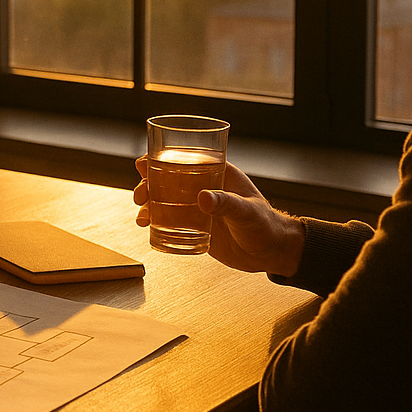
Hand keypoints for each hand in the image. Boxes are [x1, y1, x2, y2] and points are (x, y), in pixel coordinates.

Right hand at [134, 158, 304, 275]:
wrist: (270, 253)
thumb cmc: (265, 225)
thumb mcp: (247, 212)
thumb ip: (226, 203)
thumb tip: (202, 198)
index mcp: (217, 173)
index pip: (184, 158)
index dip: (161, 158)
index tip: (143, 164)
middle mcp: (203, 187)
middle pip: (168, 179)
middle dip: (148, 184)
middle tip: (141, 195)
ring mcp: (197, 207)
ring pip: (165, 200)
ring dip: (148, 204)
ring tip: (142, 216)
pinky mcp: (195, 226)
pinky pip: (170, 221)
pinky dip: (155, 221)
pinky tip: (146, 226)